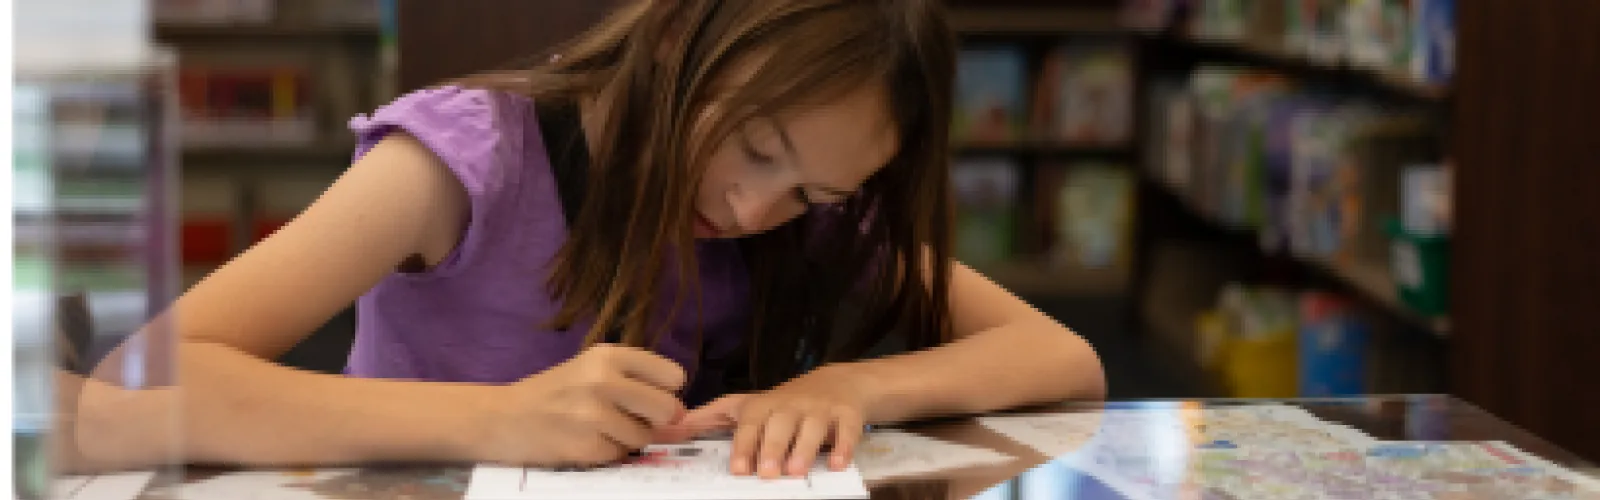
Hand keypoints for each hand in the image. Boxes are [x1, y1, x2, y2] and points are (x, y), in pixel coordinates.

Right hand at [475, 344, 685, 465]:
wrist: (502, 418)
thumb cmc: (555, 393)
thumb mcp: (592, 371)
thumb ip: (637, 383)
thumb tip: (683, 417)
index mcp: (608, 355)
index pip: (672, 375)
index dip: (666, 391)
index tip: (648, 396)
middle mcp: (603, 380)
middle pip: (667, 408)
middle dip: (654, 419)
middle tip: (629, 417)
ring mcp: (593, 415)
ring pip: (646, 436)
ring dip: (630, 439)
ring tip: (599, 428)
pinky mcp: (585, 446)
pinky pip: (621, 455)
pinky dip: (608, 453)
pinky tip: (585, 441)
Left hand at [680, 364, 874, 478]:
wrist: (838, 383)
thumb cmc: (783, 403)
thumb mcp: (746, 406)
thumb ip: (709, 419)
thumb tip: (668, 428)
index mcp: (764, 406)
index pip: (750, 424)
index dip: (743, 444)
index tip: (738, 468)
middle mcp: (790, 406)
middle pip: (780, 424)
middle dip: (772, 447)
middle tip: (765, 473)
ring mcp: (820, 410)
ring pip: (812, 427)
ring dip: (803, 448)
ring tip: (794, 471)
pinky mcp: (846, 416)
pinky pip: (847, 431)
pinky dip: (843, 447)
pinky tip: (837, 464)